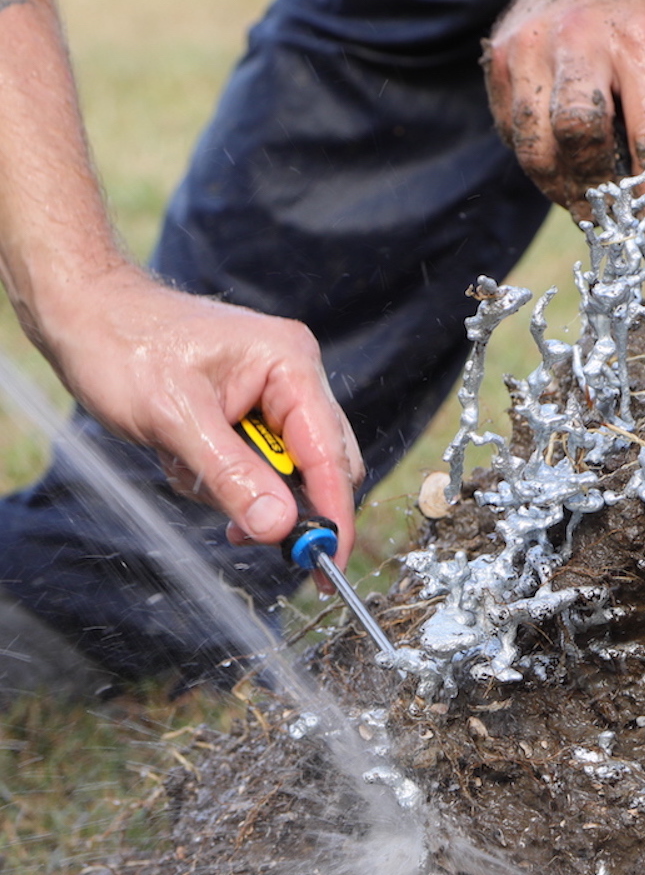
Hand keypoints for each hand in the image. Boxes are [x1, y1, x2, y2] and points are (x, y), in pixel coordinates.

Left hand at [41, 263, 362, 566]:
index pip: (330, 454)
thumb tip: (279, 527)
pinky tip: (182, 458)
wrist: (82, 312)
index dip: (332, 513)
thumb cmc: (122, 346)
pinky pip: (255, 462)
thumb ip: (232, 475)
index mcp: (290, 364)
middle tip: (238, 532)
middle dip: (276, 502)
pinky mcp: (250, 405)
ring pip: (284, 470)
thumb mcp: (174, 419)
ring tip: (182, 465)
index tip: (329, 562)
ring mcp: (273, 390)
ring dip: (236, 488)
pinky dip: (221, 475)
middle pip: (319, 465)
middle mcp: (292, 375)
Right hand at [485, 0, 644, 247]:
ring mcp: (531, 48)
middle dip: (599, 185)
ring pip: (537, 148)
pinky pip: (515, 138)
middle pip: (579, 134)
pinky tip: (563, 157)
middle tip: (614, 210)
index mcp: (643, 40)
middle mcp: (582, 38)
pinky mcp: (498, 62)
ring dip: (564, 188)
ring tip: (587, 196)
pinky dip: (542, 164)